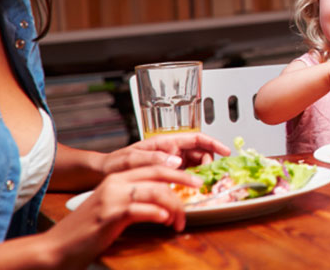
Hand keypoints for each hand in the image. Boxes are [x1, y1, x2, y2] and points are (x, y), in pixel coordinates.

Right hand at [42, 165, 202, 267]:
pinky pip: (141, 209)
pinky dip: (158, 213)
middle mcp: (115, 183)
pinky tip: (165, 220)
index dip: (176, 171)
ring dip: (173, 206)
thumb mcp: (112, 208)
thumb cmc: (86, 231)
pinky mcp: (110, 215)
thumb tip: (163, 203)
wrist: (56, 247)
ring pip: (155, 191)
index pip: (153, 167)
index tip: (193, 179)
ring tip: (179, 221)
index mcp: (116, 178)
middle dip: (183, 180)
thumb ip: (134, 200)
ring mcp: (112, 198)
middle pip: (158, 173)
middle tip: (199, 189)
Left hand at [101, 132, 229, 174]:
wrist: (103, 174)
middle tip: (206, 177)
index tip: (226, 151)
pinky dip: (192, 181)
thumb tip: (176, 161)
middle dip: (209, 162)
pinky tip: (191, 189)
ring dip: (202, 173)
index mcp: (165, 142)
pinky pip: (186, 175)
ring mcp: (171, 163)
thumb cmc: (115, 163)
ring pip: (196, 165)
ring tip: (200, 184)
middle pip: (200, 153)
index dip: (213, 143)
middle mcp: (171, 151)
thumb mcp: (132, 159)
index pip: (196, 138)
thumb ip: (154, 158)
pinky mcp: (168, 174)